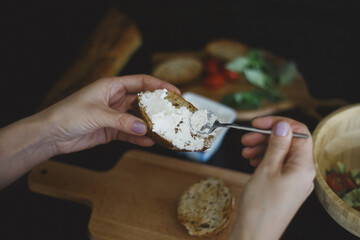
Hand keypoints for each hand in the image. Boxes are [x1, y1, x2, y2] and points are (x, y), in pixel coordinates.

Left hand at [40, 74, 179, 154]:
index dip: (158, 85)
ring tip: (165, 131)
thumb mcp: (97, 114)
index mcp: (112, 87)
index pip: (140, 82)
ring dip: (150, 125)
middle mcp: (115, 100)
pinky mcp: (111, 131)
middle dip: (158, 108)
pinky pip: (130, 133)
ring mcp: (114, 116)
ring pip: (138, 119)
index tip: (174, 91)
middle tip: (173, 114)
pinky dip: (139, 138)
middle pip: (142, 102)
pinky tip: (149, 142)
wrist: (51, 135)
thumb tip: (144, 128)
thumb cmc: (68, 115)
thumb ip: (122, 121)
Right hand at [231, 116, 314, 239]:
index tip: (259, 123)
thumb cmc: (260, 206)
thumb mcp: (267, 169)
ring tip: (245, 151)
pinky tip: (251, 160)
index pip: (299, 134)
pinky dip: (264, 159)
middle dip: (267, 137)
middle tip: (247, 137)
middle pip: (289, 143)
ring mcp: (294, 181)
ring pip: (281, 154)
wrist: (254, 234)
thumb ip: (277, 145)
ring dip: (263, 148)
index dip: (279, 124)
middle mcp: (303, 173)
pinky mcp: (285, 187)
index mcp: (304, 167)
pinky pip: (277, 166)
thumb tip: (283, 126)